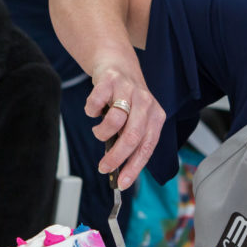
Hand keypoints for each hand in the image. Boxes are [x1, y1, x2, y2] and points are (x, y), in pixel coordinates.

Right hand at [84, 57, 165, 189]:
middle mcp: (146, 103)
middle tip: (104, 167)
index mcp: (156, 116)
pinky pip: (96, 102)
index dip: (134, 167)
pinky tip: (93, 111)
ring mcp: (128, 90)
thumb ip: (129, 140)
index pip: (147, 147)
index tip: (122, 183)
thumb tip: (118, 169)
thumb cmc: (126, 98)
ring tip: (99, 132)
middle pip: (132, 136)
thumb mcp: (135, 119)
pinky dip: (91, 111)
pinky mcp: (110, 80)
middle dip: (116, 157)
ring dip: (101, 133)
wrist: (117, 63)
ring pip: (114, 121)